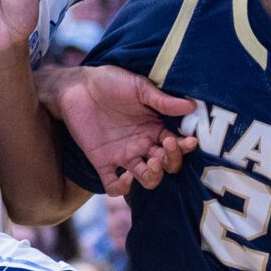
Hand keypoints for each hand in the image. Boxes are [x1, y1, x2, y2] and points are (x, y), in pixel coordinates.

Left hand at [52, 65, 198, 194]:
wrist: (78, 87)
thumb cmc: (111, 82)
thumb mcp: (139, 88)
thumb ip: (163, 101)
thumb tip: (192, 106)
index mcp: (155, 129)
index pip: (177, 146)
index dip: (185, 148)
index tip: (189, 141)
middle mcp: (143, 146)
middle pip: (166, 166)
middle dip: (171, 161)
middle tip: (166, 147)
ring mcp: (123, 156)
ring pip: (147, 179)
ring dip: (153, 176)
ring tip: (150, 162)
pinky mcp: (102, 162)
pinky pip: (114, 185)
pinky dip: (122, 188)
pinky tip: (126, 176)